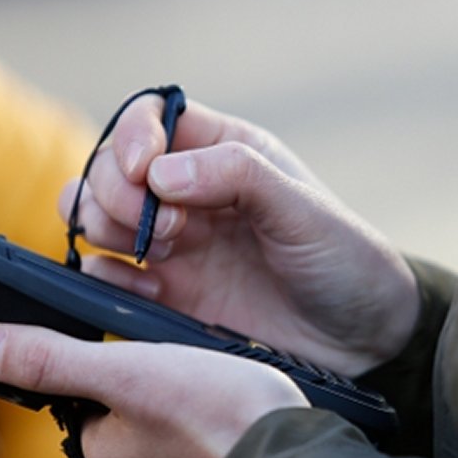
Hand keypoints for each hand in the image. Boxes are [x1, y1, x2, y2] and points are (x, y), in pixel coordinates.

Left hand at [0, 323, 308, 457]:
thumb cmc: (218, 414)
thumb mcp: (129, 367)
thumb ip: (52, 359)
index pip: (96, 408)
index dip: (128, 378)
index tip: (163, 367)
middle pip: (134, 435)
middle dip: (160, 410)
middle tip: (201, 386)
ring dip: (192, 439)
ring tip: (227, 414)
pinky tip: (243, 446)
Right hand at [59, 95, 418, 374]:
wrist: (362, 339)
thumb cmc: (346, 262)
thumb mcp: (303, 211)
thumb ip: (237, 178)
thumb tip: (159, 174)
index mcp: (225, 154)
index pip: (150, 118)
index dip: (132, 138)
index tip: (145, 172)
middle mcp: (190, 193)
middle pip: (110, 168)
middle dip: (115, 191)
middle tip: (165, 228)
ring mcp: (174, 244)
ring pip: (96, 217)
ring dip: (104, 228)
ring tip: (155, 252)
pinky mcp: (168, 295)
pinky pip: (106, 277)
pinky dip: (109, 279)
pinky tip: (152, 292)